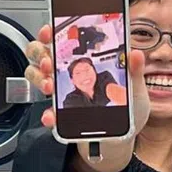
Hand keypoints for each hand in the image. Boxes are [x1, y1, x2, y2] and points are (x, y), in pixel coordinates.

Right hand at [24, 25, 149, 133]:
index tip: (49, 32)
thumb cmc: (127, 111)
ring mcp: (62, 92)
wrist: (121, 139)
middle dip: (41, 54)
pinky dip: (47, 112)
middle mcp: (70, 72)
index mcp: (87, 60)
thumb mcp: (136, 90)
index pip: (63, 39)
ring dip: (39, 78)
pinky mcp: (60, 114)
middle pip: (42, 53)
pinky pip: (46, 109)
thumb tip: (135, 54)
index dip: (51, 32)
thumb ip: (134, 72)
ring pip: (36, 75)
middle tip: (50, 62)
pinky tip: (52, 115)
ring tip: (50, 86)